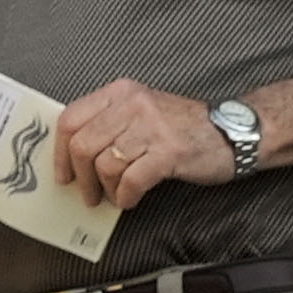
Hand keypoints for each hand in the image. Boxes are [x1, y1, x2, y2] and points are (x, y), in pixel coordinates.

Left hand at [48, 76, 238, 209]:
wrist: (232, 132)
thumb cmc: (184, 128)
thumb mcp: (142, 111)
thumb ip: (110, 124)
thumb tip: (76, 158)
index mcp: (121, 92)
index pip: (71, 119)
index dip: (59, 152)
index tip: (64, 175)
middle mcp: (133, 104)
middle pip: (82, 145)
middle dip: (81, 178)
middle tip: (88, 195)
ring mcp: (152, 127)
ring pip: (105, 164)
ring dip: (105, 190)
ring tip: (115, 197)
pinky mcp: (169, 152)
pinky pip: (131, 180)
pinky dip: (126, 196)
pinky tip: (131, 199)